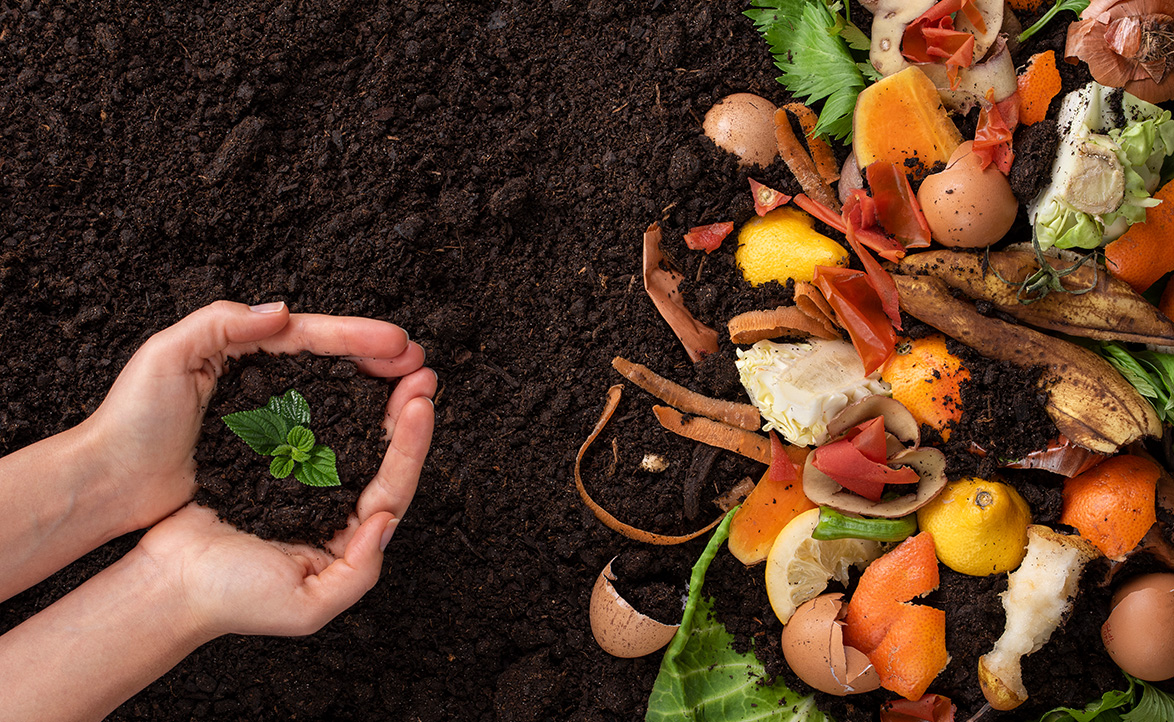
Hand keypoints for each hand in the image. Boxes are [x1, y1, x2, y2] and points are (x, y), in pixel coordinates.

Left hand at [81, 300, 426, 534]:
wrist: (107, 484)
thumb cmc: (129, 420)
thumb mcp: (166, 355)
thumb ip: (220, 323)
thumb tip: (282, 311)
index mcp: (241, 347)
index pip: (312, 335)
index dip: (359, 337)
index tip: (400, 344)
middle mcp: (260, 377)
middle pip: (334, 361)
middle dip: (381, 361)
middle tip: (422, 367)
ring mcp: (266, 416)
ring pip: (335, 395)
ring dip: (376, 393)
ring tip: (413, 394)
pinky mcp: (266, 454)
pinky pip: (320, 435)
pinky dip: (352, 428)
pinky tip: (377, 434)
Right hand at [134, 364, 434, 636]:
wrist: (167, 585)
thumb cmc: (232, 601)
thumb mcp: (307, 605)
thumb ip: (357, 572)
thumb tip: (385, 522)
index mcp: (347, 535)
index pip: (393, 487)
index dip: (411, 447)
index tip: (422, 405)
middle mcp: (331, 504)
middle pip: (379, 452)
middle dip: (402, 410)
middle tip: (421, 372)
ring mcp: (300, 479)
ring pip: (347, 431)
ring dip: (371, 397)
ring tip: (391, 362)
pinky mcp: (267, 458)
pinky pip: (303, 422)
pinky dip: (323, 398)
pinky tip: (337, 371)